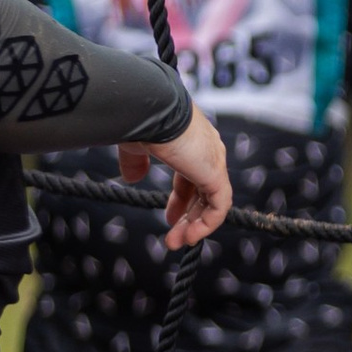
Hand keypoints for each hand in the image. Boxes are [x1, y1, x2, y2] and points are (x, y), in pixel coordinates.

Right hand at [121, 109, 228, 249]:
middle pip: (203, 190)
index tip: (171, 218)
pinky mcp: (215, 173)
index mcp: (190, 141)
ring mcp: (213, 161)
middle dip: (188, 216)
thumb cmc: (140, 120)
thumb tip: (131, 179)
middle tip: (174, 237)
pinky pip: (219, 206)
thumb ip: (135, 162)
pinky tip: (191, 236)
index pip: (192, 175)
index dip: (181, 199)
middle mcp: (207, 150)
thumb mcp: (135, 145)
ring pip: (213, 201)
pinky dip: (206, 224)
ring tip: (178, 242)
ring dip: (196, 225)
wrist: (149, 108)